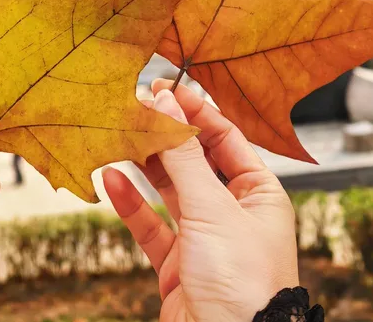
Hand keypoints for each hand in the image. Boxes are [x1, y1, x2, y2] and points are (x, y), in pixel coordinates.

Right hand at [103, 81, 297, 321]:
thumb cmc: (244, 286)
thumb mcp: (213, 209)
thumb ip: (183, 156)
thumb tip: (166, 104)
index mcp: (260, 194)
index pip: (225, 137)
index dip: (194, 110)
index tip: (163, 87)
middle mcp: (235, 212)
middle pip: (194, 161)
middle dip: (164, 135)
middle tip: (133, 107)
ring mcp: (206, 239)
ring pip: (170, 190)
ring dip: (144, 165)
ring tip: (118, 136)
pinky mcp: (179, 266)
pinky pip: (151, 225)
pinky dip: (131, 203)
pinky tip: (111, 180)